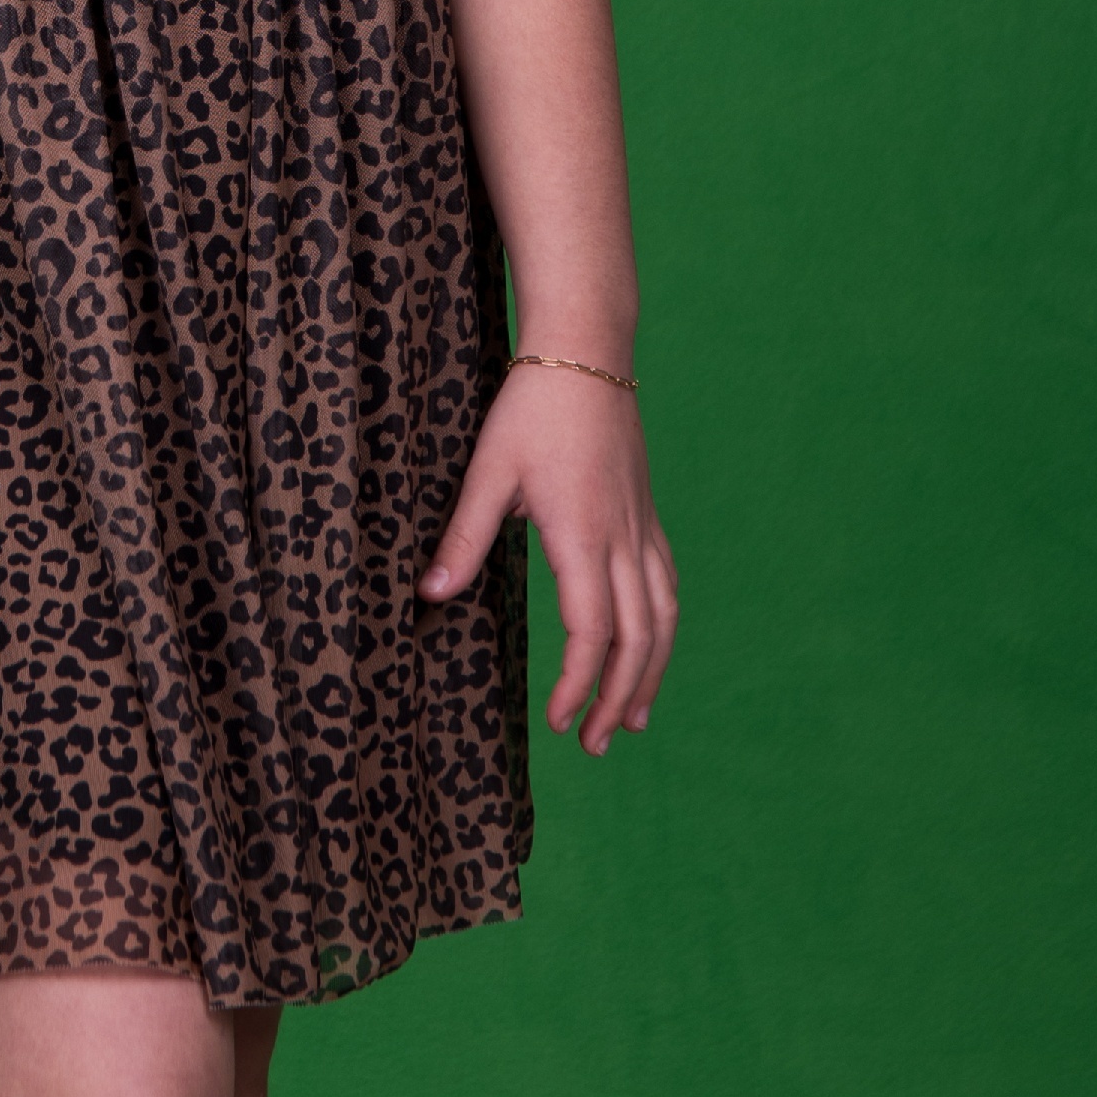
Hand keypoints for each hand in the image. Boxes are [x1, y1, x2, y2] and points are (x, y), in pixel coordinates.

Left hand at [421, 362, 677, 753]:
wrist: (586, 351)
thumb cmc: (532, 406)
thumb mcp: (488, 468)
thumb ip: (465, 534)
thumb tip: (431, 593)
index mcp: (584, 534)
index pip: (592, 632)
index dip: (579, 684)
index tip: (560, 723)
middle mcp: (624, 538)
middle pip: (638, 639)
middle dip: (619, 697)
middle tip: (595, 745)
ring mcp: (642, 525)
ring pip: (663, 616)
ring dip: (651, 672)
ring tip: (633, 718)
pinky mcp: (645, 513)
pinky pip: (665, 585)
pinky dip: (661, 628)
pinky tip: (649, 647)